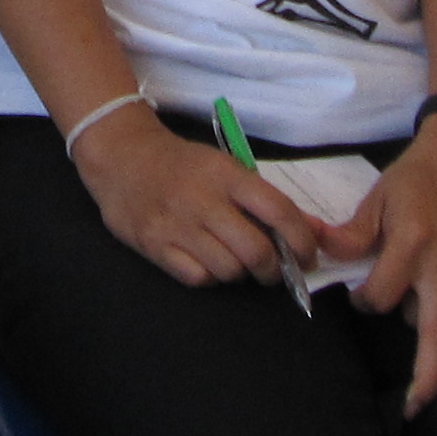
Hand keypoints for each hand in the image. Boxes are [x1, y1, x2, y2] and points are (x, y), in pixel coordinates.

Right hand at [69, 111, 316, 289]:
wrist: (122, 157)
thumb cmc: (182, 164)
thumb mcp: (225, 168)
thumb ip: (267, 200)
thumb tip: (315, 232)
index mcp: (227, 175)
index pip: (278, 211)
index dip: (302, 240)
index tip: (308, 257)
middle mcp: (204, 200)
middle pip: (256, 252)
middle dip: (273, 269)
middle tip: (273, 269)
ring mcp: (178, 225)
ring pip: (229, 271)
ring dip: (239, 272)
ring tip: (233, 259)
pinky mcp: (155, 246)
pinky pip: (198, 278)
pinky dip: (208, 276)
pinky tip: (204, 260)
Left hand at [325, 116, 436, 412]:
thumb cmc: (416, 176)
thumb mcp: (377, 197)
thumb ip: (351, 234)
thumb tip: (318, 252)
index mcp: (413, 243)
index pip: (381, 296)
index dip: (365, 299)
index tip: (359, 294)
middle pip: (435, 334)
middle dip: (427, 378)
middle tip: (413, 407)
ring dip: (423, 303)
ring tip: (421, 267)